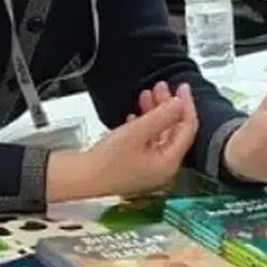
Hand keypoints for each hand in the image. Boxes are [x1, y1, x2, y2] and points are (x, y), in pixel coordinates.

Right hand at [47, 83, 197, 201]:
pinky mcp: (136, 165)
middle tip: (162, 87)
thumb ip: (161, 116)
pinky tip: (135, 114)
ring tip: (147, 94)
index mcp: (169, 163)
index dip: (186, 106)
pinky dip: (145, 125)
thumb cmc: (105, 163)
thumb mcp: (137, 132)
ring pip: (160, 134)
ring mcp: (149, 167)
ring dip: (155, 113)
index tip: (182, 88)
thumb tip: (180, 103)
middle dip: (168, 106)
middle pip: (174, 130)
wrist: (79, 179)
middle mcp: (163, 168)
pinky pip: (148, 141)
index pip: (187, 129)